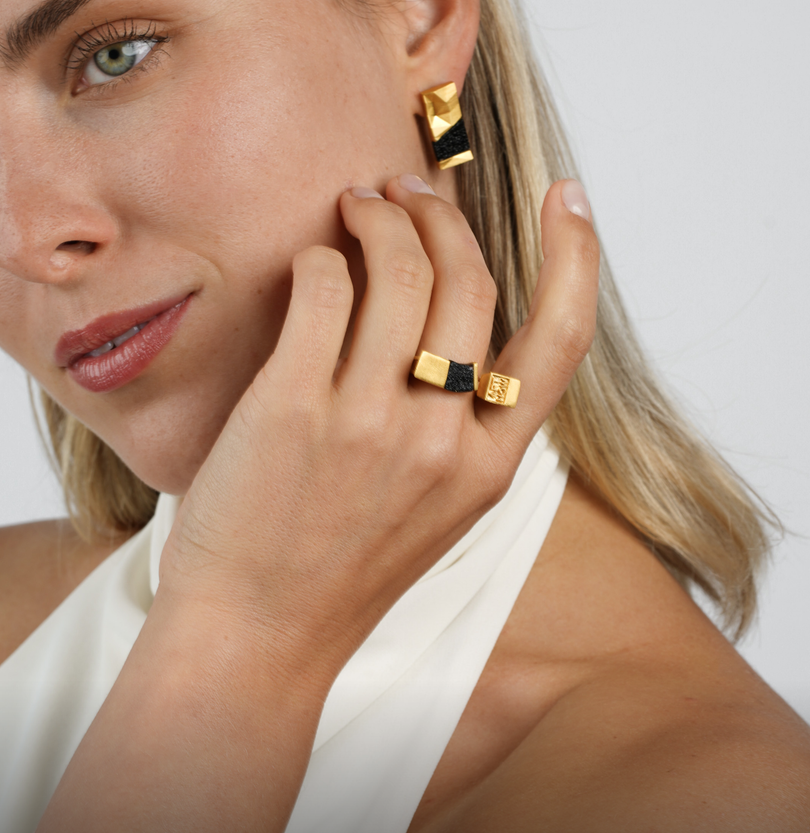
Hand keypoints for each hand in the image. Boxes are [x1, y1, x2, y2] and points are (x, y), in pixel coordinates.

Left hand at [0, 171, 597, 832]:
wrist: (256, 639)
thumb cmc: (337, 572)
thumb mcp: (435, 512)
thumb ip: (460, 431)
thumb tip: (455, 325)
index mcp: (488, 468)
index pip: (559, 342)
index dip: (576, 257)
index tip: (571, 199)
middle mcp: (439, 440)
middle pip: (469, 283)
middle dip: (442, 215)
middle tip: (407, 193)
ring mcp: (367, 422)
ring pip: (398, 271)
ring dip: (379, 218)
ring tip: (354, 207)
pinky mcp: (292, 406)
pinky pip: (322, 289)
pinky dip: (319, 258)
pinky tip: (310, 263)